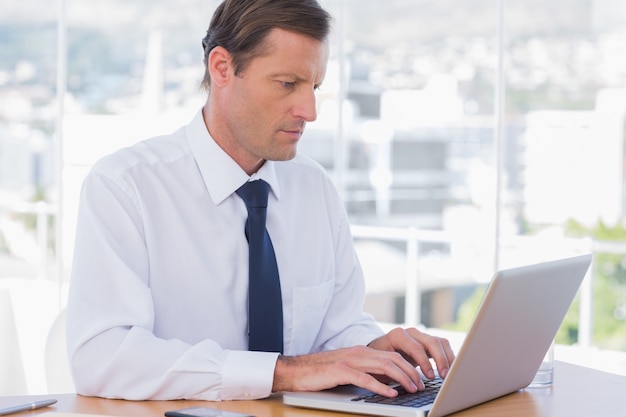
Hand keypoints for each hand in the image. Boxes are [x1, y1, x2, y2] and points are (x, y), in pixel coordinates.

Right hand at [272, 345, 424, 396]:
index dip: (408, 366)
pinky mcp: (341, 371)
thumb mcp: (348, 369)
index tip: (419, 378)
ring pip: (383, 366)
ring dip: (401, 378)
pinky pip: (366, 378)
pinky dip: (381, 386)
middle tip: (421, 385)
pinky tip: (391, 394)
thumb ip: (366, 371)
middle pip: (392, 359)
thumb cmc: (322, 372)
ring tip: (412, 389)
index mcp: (361, 351)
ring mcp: (350, 360)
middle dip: (410, 372)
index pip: (392, 355)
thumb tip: (387, 383)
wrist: (296, 370)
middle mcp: (358, 353)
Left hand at [368, 327, 454, 379]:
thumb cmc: (379, 360)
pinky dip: (448, 356)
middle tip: (444, 377)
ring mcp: (420, 335)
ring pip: (440, 342)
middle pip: (432, 342)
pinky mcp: (427, 341)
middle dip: (440, 360)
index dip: (425, 363)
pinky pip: (442, 345)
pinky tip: (450, 369)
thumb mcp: (384, 364)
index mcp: (397, 336)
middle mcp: (410, 333)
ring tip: (449, 375)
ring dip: (447, 358)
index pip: (416, 347)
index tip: (430, 377)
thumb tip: (410, 385)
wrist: (378, 351)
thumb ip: (396, 371)